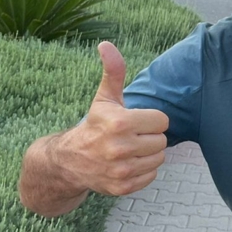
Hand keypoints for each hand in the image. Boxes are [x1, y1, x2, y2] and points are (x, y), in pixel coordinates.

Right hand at [58, 41, 168, 196]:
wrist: (69, 161)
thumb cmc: (94, 124)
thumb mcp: (104, 98)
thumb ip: (113, 71)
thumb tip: (106, 44)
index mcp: (120, 123)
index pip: (162, 121)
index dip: (149, 119)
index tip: (134, 121)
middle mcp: (120, 148)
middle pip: (162, 140)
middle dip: (149, 136)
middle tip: (130, 136)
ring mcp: (121, 170)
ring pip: (159, 158)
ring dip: (148, 154)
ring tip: (129, 149)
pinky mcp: (123, 187)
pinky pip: (151, 175)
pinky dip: (143, 170)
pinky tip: (126, 164)